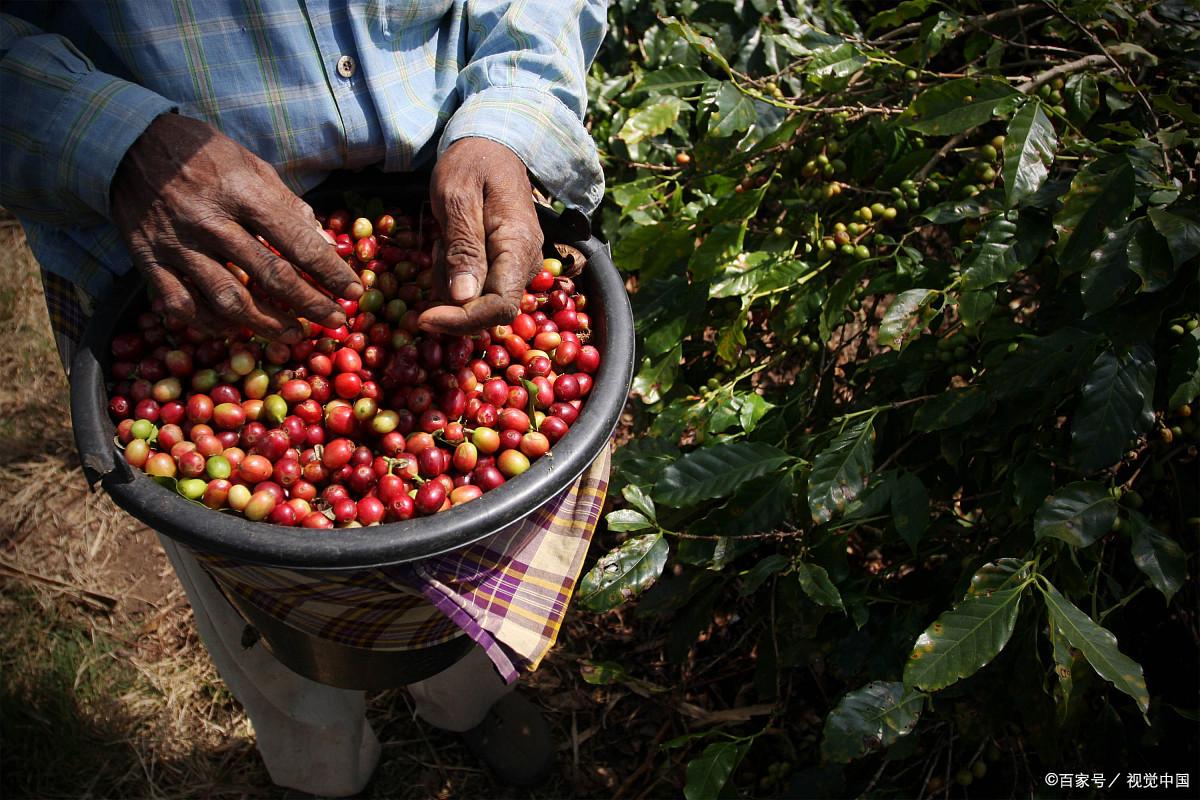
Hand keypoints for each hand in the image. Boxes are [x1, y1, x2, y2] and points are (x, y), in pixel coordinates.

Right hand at [111, 114, 361, 341]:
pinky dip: (208, 324)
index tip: (353, 292)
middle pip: (269, 275)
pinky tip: (233, 329)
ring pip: (227, 299)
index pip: (296, 242)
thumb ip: (289, 207)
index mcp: (241, 193)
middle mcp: (210, 222)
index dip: (329, 272)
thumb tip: (325, 245)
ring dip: (265, 323)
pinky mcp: (149, 260)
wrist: (128, 142)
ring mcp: (178, 244)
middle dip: (309, 305)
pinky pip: (180, 304)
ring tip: (292, 334)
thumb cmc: (204, 154)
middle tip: (334, 322)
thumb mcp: (254, 167)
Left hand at [420, 138, 543, 334]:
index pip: (500, 306)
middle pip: (487, 308)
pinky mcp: (505, 264)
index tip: (424, 318)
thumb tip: (464, 298)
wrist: (492, 145)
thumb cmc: (472, 164)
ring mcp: (517, 265)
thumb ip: (462, 247)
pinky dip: (454, 273)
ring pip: (478, 299)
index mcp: (518, 245)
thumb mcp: (457, 197)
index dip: (462, 321)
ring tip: (444, 236)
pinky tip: (451, 241)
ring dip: (449, 280)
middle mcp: (526, 262)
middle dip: (450, 295)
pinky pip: (476, 286)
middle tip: (435, 247)